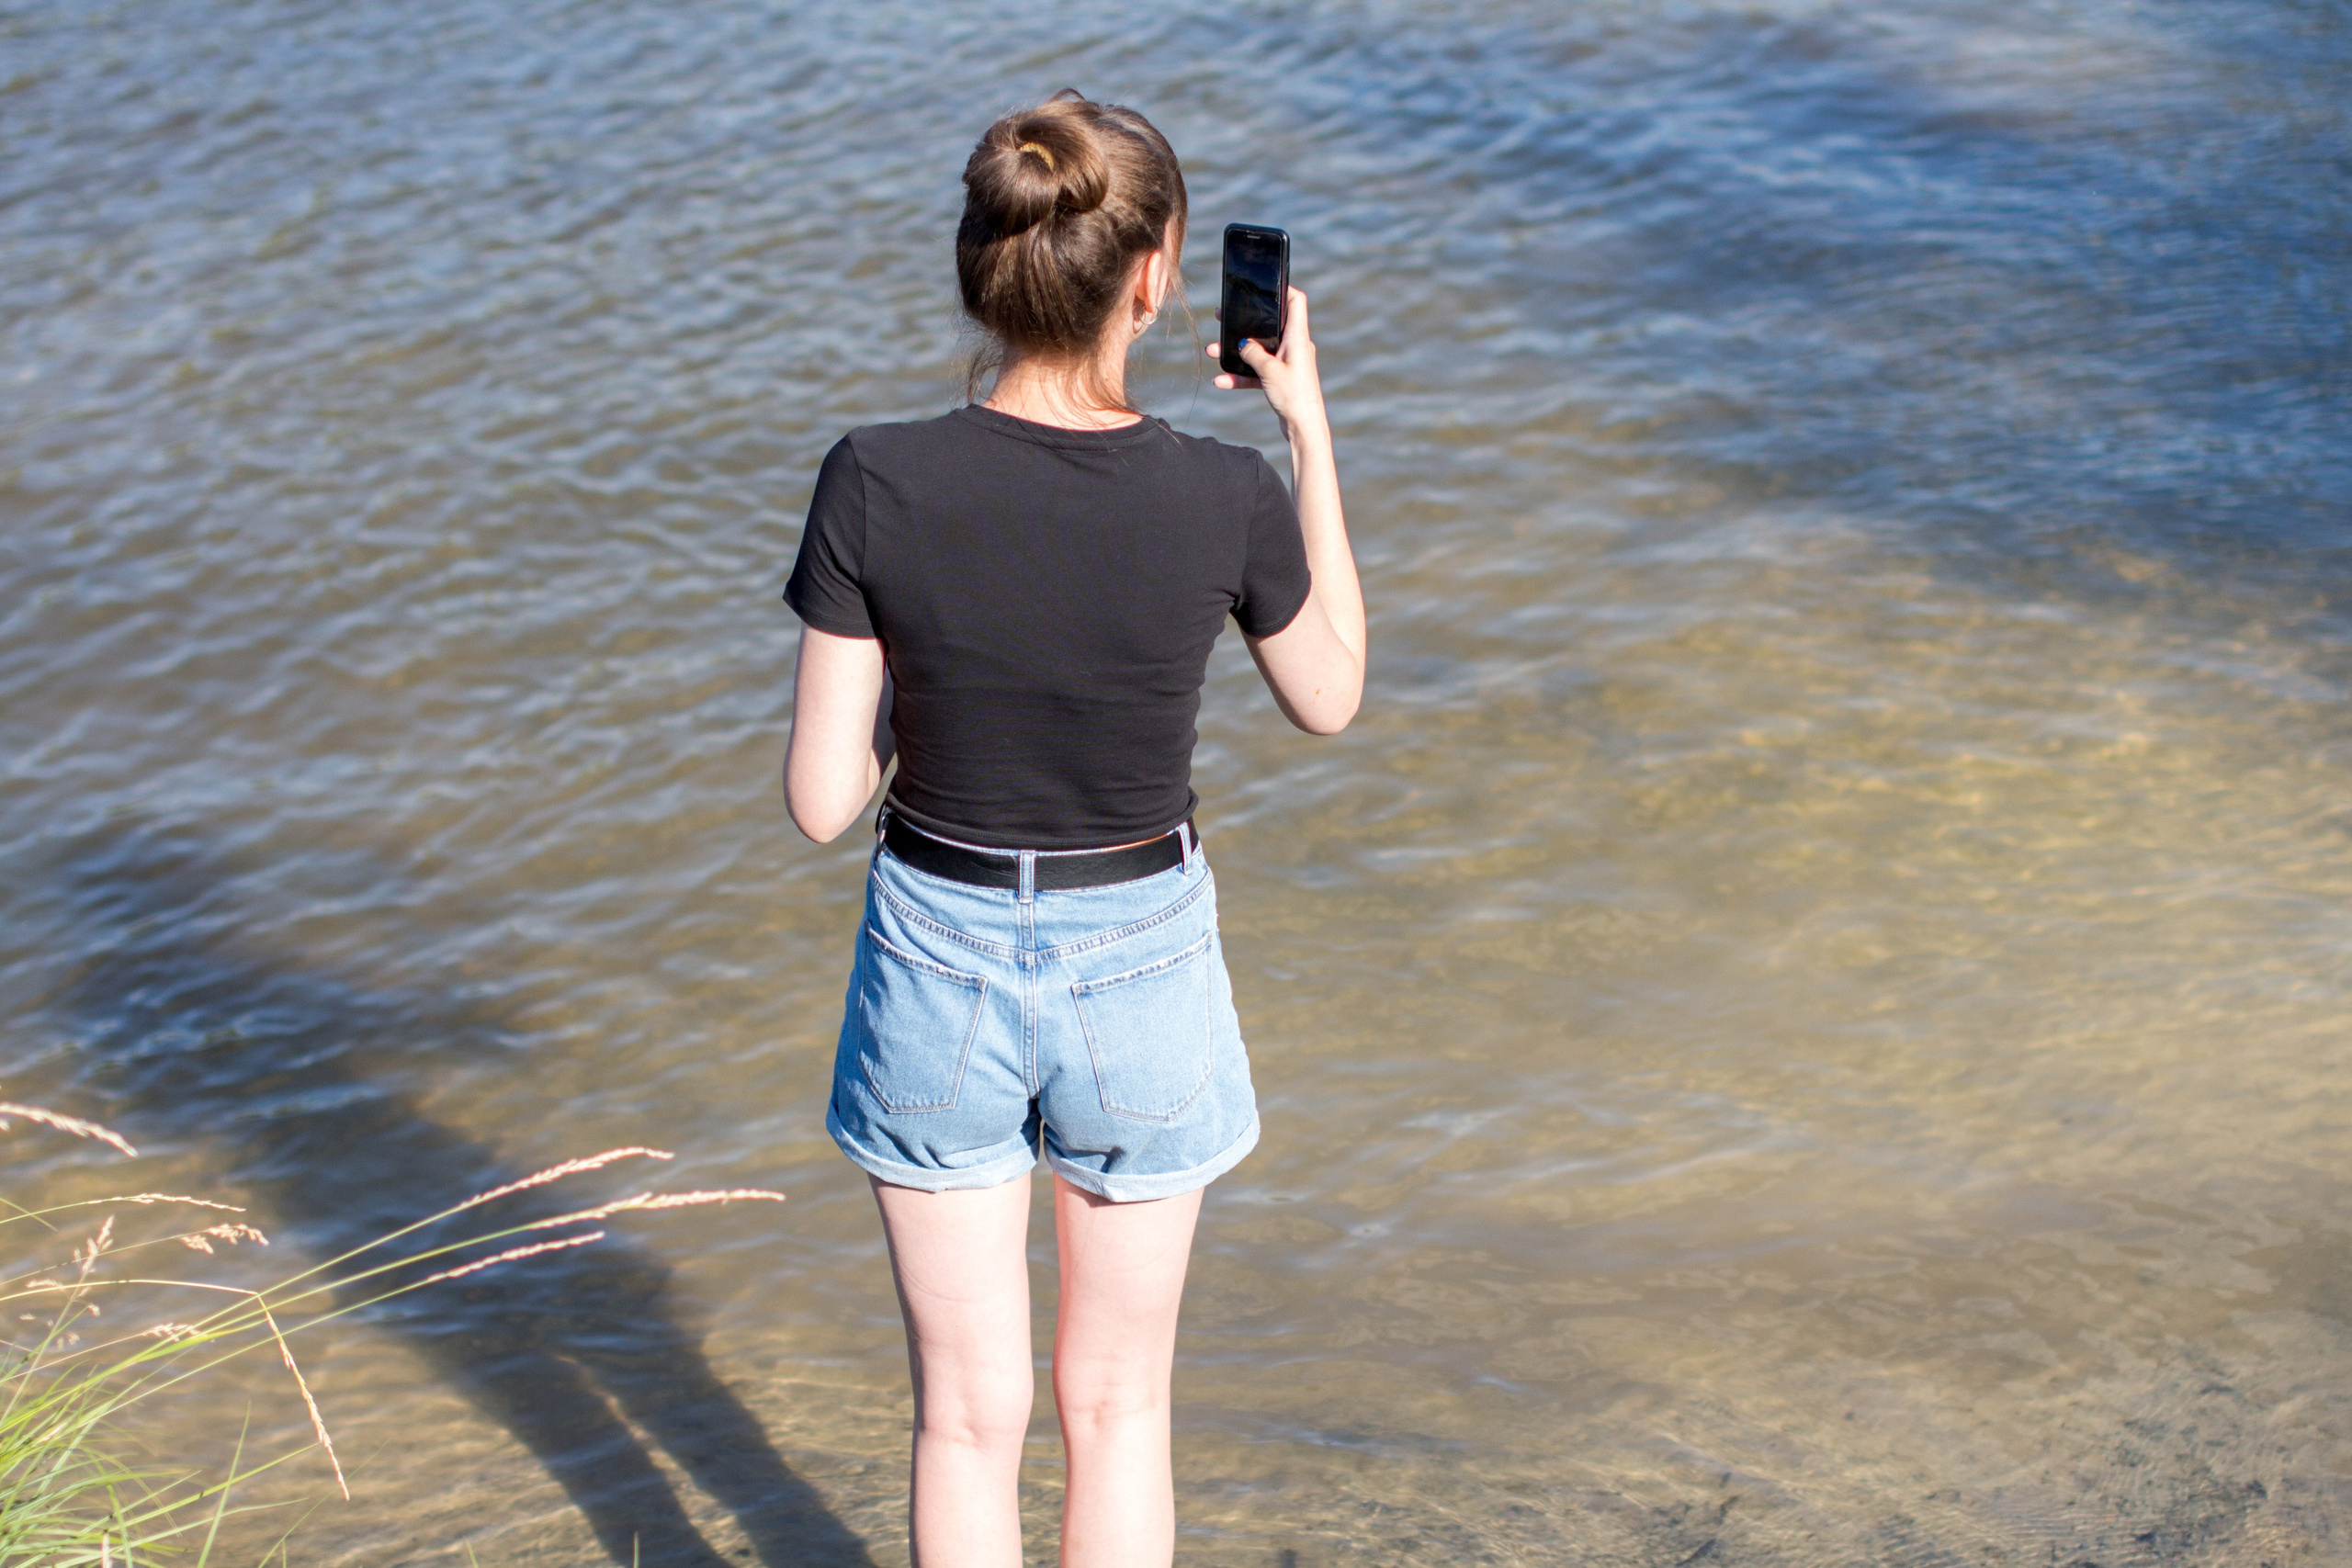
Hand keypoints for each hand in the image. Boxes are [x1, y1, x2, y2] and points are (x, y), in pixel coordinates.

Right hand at [1207, 286, 1327, 443]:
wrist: (1303, 427)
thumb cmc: (1294, 396)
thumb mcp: (1269, 370)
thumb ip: (1253, 352)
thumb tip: (1242, 343)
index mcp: (1298, 337)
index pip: (1296, 302)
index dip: (1283, 289)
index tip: (1265, 285)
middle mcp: (1295, 347)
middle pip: (1269, 325)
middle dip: (1245, 322)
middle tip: (1223, 317)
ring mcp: (1287, 363)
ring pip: (1258, 350)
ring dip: (1236, 351)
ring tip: (1213, 350)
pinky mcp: (1280, 379)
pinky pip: (1257, 372)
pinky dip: (1241, 375)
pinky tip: (1221, 380)